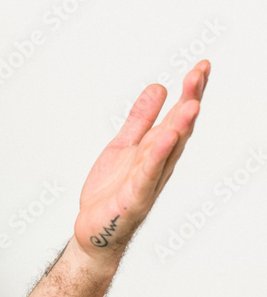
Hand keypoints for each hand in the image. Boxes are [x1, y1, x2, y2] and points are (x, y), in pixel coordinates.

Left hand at [72, 60, 210, 263]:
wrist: (94, 230)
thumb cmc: (112, 191)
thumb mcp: (124, 145)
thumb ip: (140, 119)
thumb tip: (159, 88)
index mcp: (157, 148)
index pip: (178, 115)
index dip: (190, 91)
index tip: (201, 66)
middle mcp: (159, 162)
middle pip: (179, 127)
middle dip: (190, 99)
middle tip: (200, 72)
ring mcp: (149, 180)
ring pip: (168, 149)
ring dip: (180, 126)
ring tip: (191, 103)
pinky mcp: (136, 196)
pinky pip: (148, 173)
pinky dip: (158, 155)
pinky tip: (165, 138)